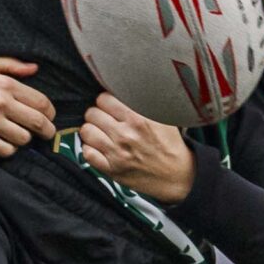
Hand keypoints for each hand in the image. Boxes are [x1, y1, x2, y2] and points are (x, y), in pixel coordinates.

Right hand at [0, 57, 55, 156]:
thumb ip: (8, 65)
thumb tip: (34, 69)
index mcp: (3, 83)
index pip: (42, 103)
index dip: (50, 114)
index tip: (48, 118)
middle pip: (39, 123)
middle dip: (46, 131)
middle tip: (44, 135)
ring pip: (23, 139)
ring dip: (21, 140)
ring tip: (14, 137)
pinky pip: (5, 151)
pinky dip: (6, 150)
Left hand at [78, 93, 196, 201]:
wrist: (177, 175)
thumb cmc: (170, 144)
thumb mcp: (163, 117)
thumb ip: (142, 103)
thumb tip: (125, 88)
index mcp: (138, 119)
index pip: (104, 99)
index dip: (106, 101)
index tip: (110, 106)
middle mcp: (125, 134)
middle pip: (92, 113)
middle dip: (97, 114)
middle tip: (105, 119)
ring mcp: (116, 153)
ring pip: (86, 131)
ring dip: (92, 130)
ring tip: (101, 131)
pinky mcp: (111, 169)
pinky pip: (87, 152)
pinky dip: (90, 148)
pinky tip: (99, 146)